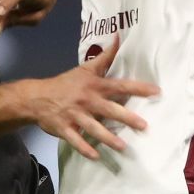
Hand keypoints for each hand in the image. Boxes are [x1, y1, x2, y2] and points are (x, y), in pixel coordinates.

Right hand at [17, 43, 158, 159]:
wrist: (36, 97)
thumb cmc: (66, 83)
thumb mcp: (85, 69)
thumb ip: (105, 56)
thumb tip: (119, 36)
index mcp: (94, 86)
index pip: (120, 86)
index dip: (138, 88)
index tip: (156, 92)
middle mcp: (87, 101)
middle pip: (109, 109)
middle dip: (126, 118)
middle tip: (144, 126)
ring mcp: (75, 116)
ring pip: (93, 128)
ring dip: (108, 138)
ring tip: (123, 146)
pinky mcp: (65, 128)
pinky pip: (76, 140)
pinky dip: (84, 148)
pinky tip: (95, 156)